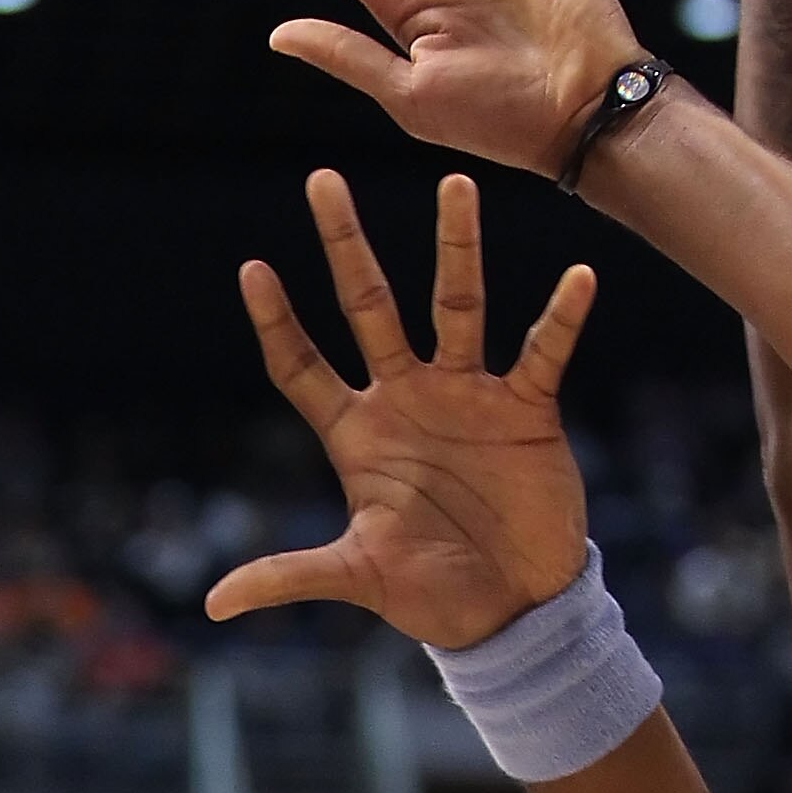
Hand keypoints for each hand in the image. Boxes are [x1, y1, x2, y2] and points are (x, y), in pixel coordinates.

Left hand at [207, 171, 592, 648]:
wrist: (512, 612)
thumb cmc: (429, 595)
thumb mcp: (355, 577)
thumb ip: (290, 575)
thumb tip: (215, 604)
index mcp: (357, 434)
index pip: (302, 366)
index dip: (278, 323)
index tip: (253, 269)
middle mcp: (406, 399)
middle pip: (367, 306)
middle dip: (344, 246)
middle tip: (320, 180)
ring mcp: (466, 397)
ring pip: (456, 306)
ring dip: (456, 249)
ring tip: (454, 186)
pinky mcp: (526, 411)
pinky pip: (542, 353)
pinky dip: (559, 318)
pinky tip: (576, 278)